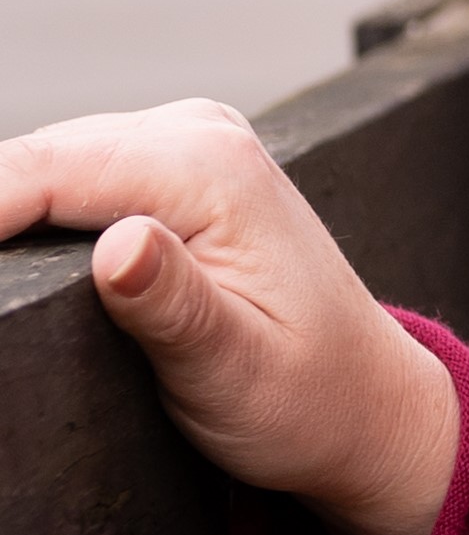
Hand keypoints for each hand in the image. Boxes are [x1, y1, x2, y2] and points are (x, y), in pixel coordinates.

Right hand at [0, 104, 462, 534]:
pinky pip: (76, 172)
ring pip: (49, 160)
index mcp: (211, 171)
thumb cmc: (309, 399)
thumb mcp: (234, 370)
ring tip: (0, 277)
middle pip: (38, 157)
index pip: (47, 170)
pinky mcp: (174, 164)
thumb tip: (118, 246)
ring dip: (9, 211)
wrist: (366, 400)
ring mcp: (189, 140)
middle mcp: (200, 134)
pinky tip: (19, 249)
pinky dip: (38, 210)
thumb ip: (171, 305)